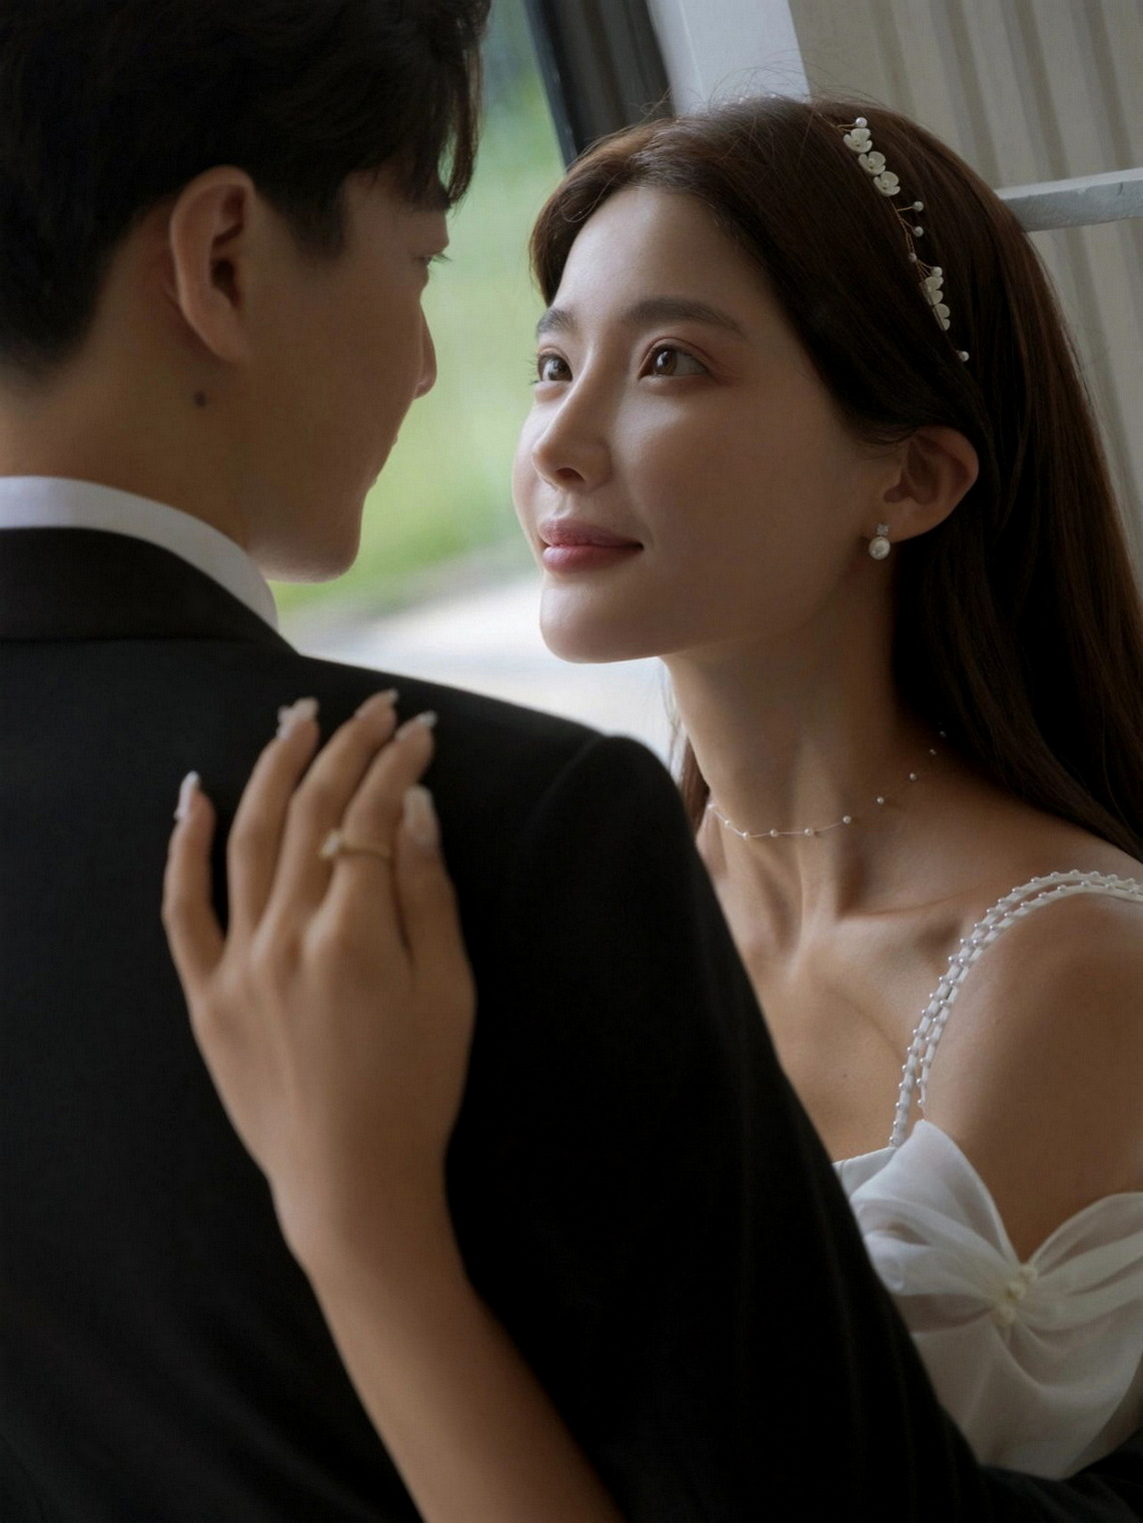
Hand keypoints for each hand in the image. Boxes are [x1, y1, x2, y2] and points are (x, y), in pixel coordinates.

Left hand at [161, 692, 475, 1278]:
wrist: (351, 1183)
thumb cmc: (418, 1091)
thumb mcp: (450, 993)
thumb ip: (431, 895)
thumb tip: (415, 807)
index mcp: (356, 934)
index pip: (372, 815)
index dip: (398, 762)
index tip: (420, 729)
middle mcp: (288, 935)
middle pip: (312, 812)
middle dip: (346, 747)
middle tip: (372, 707)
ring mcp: (239, 963)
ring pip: (248, 839)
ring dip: (274, 769)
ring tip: (296, 719)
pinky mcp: (207, 994)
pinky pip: (181, 909)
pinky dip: (181, 847)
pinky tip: (192, 795)